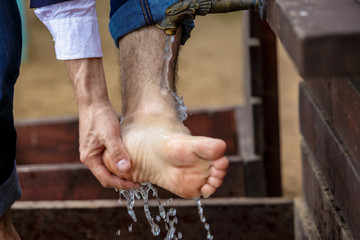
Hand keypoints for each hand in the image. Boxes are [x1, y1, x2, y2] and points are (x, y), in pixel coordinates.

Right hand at [66, 58, 138, 189]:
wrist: (92, 101)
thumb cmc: (100, 117)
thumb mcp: (110, 134)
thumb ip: (117, 152)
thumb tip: (125, 170)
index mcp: (89, 159)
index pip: (106, 179)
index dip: (122, 184)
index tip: (137, 185)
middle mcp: (90, 158)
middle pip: (107, 176)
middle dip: (122, 181)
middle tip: (140, 182)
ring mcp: (94, 152)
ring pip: (109, 168)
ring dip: (121, 173)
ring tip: (137, 174)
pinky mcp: (99, 145)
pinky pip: (110, 159)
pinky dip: (120, 163)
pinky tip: (131, 161)